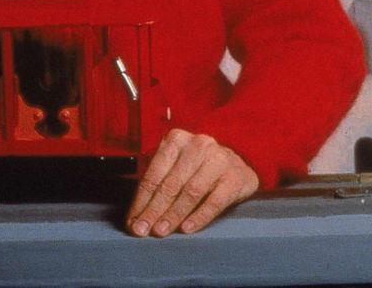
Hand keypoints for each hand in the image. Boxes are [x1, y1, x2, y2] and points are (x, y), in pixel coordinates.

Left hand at [126, 130, 257, 236]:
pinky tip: (186, 229)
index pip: (153, 174)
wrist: (238, 165)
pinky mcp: (234, 178)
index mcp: (176, 139)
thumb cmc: (200, 166)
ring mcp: (217, 160)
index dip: (141, 200)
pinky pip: (213, 201)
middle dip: (153, 210)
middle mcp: (196, 146)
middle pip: (170, 184)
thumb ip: (159, 183)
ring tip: (161, 231)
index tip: (133, 221)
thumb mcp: (177, 164)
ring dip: (173, 215)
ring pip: (190, 192)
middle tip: (142, 230)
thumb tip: (138, 215)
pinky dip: (198, 217)